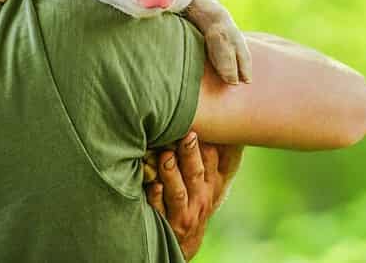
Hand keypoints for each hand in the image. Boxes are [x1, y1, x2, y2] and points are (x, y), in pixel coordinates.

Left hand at [145, 132, 243, 260]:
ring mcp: (183, 213)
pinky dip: (156, 197)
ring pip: (178, 192)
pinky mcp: (166, 223)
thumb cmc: (194, 203)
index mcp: (211, 185)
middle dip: (190, 154)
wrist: (186, 244)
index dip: (207, 143)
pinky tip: (152, 185)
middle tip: (186, 135)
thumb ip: (209, 159)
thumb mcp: (208, 185)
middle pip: (195, 173)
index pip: (212, 161)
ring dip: (171, 173)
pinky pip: (160, 209)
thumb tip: (212, 122)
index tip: (200, 125)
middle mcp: (200, 199)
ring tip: (166, 156)